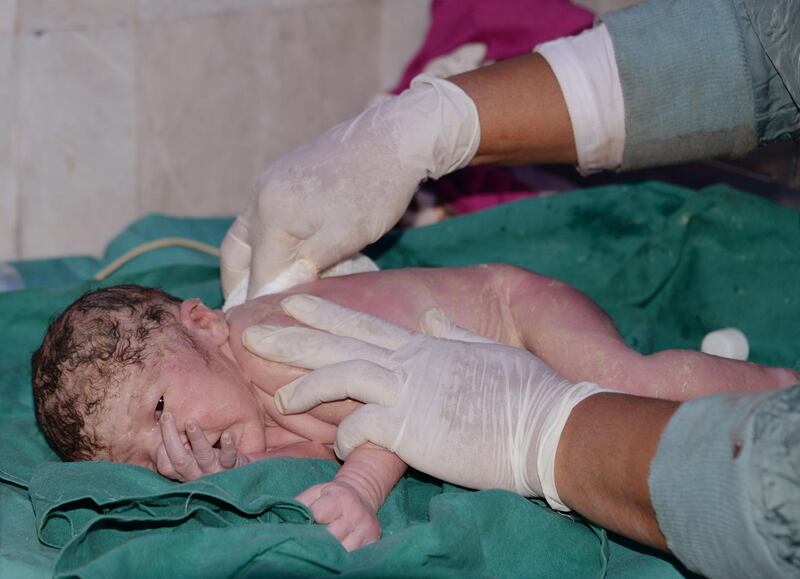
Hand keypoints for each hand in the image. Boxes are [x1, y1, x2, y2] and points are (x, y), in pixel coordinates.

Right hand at [157, 412, 249, 481]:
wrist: (239, 475)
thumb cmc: (210, 458)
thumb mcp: (192, 454)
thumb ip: (179, 442)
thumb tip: (159, 417)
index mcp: (184, 472)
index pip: (165, 465)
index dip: (160, 447)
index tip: (159, 423)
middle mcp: (196, 475)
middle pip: (179, 459)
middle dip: (170, 437)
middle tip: (167, 415)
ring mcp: (214, 472)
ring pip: (202, 456)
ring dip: (196, 438)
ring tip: (191, 422)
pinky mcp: (232, 469)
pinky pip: (229, 458)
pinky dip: (228, 446)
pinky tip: (227, 434)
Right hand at [220, 75, 479, 306]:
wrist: (393, 138)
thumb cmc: (375, 191)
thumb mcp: (344, 238)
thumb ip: (304, 267)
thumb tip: (274, 294)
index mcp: (272, 213)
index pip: (257, 272)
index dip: (259, 303)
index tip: (260, 328)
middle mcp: (260, 195)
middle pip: (238, 252)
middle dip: (240, 285)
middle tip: (249, 315)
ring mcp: (269, 182)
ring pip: (247, 234)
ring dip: (252, 264)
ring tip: (263, 293)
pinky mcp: (282, 176)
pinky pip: (264, 218)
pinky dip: (268, 243)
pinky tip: (286, 259)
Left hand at [242, 295, 608, 509]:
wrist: (549, 426)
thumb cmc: (526, 394)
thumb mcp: (487, 352)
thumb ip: (453, 334)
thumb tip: (432, 318)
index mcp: (425, 347)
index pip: (364, 325)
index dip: (325, 312)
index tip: (293, 303)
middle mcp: (410, 362)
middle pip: (338, 343)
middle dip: (291, 337)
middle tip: (249, 334)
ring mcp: (408, 390)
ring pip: (339, 376)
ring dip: (305, 387)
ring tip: (277, 397)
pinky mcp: (410, 425)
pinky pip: (358, 427)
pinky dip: (344, 436)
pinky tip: (338, 446)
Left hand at [296, 480, 380, 550]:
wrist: (362, 494)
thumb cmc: (332, 496)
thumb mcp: (316, 492)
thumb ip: (301, 503)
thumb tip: (286, 523)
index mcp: (341, 497)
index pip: (320, 514)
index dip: (310, 522)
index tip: (306, 526)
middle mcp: (356, 513)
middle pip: (330, 537)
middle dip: (317, 541)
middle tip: (308, 543)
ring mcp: (367, 528)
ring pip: (342, 551)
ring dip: (330, 553)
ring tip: (321, 550)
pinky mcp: (374, 541)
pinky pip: (354, 556)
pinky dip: (343, 558)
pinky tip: (335, 555)